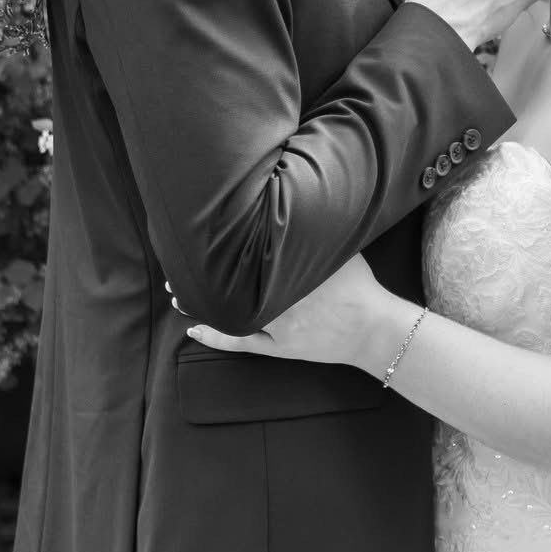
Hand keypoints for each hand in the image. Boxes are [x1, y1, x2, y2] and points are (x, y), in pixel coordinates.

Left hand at [182, 254, 392, 371]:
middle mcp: (278, 299)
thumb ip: (313, 234)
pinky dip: (215, 338)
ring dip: (201, 304)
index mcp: (291, 272)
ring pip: (229, 313)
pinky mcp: (278, 347)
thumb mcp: (337, 251)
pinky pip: (240, 343)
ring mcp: (275, 326)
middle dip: (200, 276)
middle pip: (231, 284)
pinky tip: (193, 331)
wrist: (374, 328)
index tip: (196, 241)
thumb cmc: (359, 285)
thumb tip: (296, 204)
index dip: (218, 249)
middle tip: (177, 265)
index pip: (246, 256)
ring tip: (177, 294)